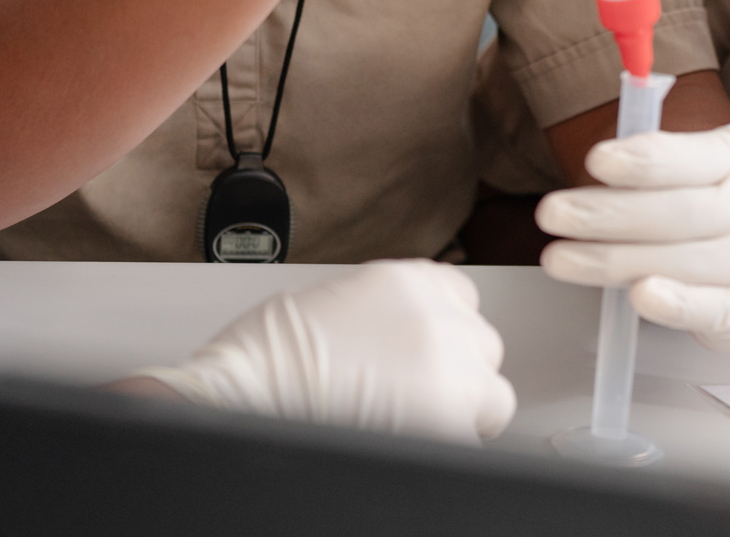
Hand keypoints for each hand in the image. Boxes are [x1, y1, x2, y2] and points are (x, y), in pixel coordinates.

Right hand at [134, 261, 516, 443]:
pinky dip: (446, 447)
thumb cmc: (265, 359)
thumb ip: (389, 312)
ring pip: (491, 397)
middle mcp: (437, 318)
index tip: (429, 357)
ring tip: (411, 426)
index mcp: (409, 280)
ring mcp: (448, 369)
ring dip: (462, 411)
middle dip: (457, 374)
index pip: (464, 302)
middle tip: (413, 397)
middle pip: (482, 348)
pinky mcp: (446, 423)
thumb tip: (409, 339)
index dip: (446, 336)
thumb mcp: (337, 302)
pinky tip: (404, 446)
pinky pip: (471, 442)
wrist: (238, 400)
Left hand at [534, 122, 729, 351]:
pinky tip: (641, 296)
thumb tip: (600, 161)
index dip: (648, 161)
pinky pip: (718, 311)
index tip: (595, 161)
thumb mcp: (672, 161)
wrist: (725, 234)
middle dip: (616, 215)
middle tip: (555, 214)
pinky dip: (679, 305)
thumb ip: (642, 159)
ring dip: (623, 261)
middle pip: (694, 214)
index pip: (700, 156)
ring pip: (700, 263)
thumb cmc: (686, 193)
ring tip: (566, 257)